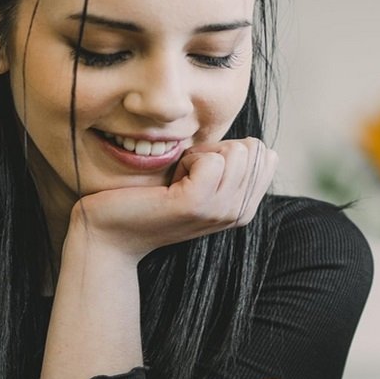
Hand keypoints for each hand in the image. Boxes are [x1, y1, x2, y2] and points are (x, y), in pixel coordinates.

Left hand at [69, 137, 277, 260]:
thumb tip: (258, 146)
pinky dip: (188, 160)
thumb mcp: (202, 183)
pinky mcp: (196, 205)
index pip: (267, 156)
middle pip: (252, 150)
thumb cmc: (151, 199)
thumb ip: (232, 169)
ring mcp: (219, 211)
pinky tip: (171, 181)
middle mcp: (238, 214)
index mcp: (244, 208)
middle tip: (187, 174)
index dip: (231, 150)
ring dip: (201, 154)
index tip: (201, 170)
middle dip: (216, 149)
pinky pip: (211, 161)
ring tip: (178, 178)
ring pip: (235, 153)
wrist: (112, 231)